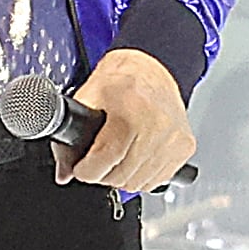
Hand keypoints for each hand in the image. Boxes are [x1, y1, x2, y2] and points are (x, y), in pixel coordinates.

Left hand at [63, 48, 194, 192]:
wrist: (153, 66)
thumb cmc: (122, 77)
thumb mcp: (89, 98)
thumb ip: (70, 137)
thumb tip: (64, 171)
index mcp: (132, 112)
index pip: (107, 159)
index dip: (87, 171)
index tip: (81, 169)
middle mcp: (158, 126)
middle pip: (122, 176)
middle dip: (103, 174)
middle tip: (97, 162)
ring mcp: (174, 139)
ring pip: (139, 182)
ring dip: (122, 177)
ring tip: (116, 159)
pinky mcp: (184, 147)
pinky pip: (158, 180)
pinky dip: (142, 176)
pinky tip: (135, 158)